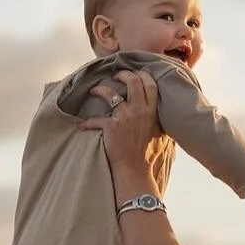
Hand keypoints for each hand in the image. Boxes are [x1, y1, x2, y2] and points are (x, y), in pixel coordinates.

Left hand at [79, 69, 162, 191]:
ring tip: (94, 91)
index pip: (150, 84)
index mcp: (152, 112)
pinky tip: (82, 126)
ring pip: (110, 94)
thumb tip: (161, 118)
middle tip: (115, 76)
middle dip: (123, 74)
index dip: (142, 74)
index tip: (134, 73)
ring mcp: (125, 117)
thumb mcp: (162, 137)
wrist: (135, 171)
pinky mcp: (111, 126)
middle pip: (133, 81)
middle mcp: (140, 111)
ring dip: (100, 89)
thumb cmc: (148, 158)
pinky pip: (95, 119)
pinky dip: (86, 123)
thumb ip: (160, 124)